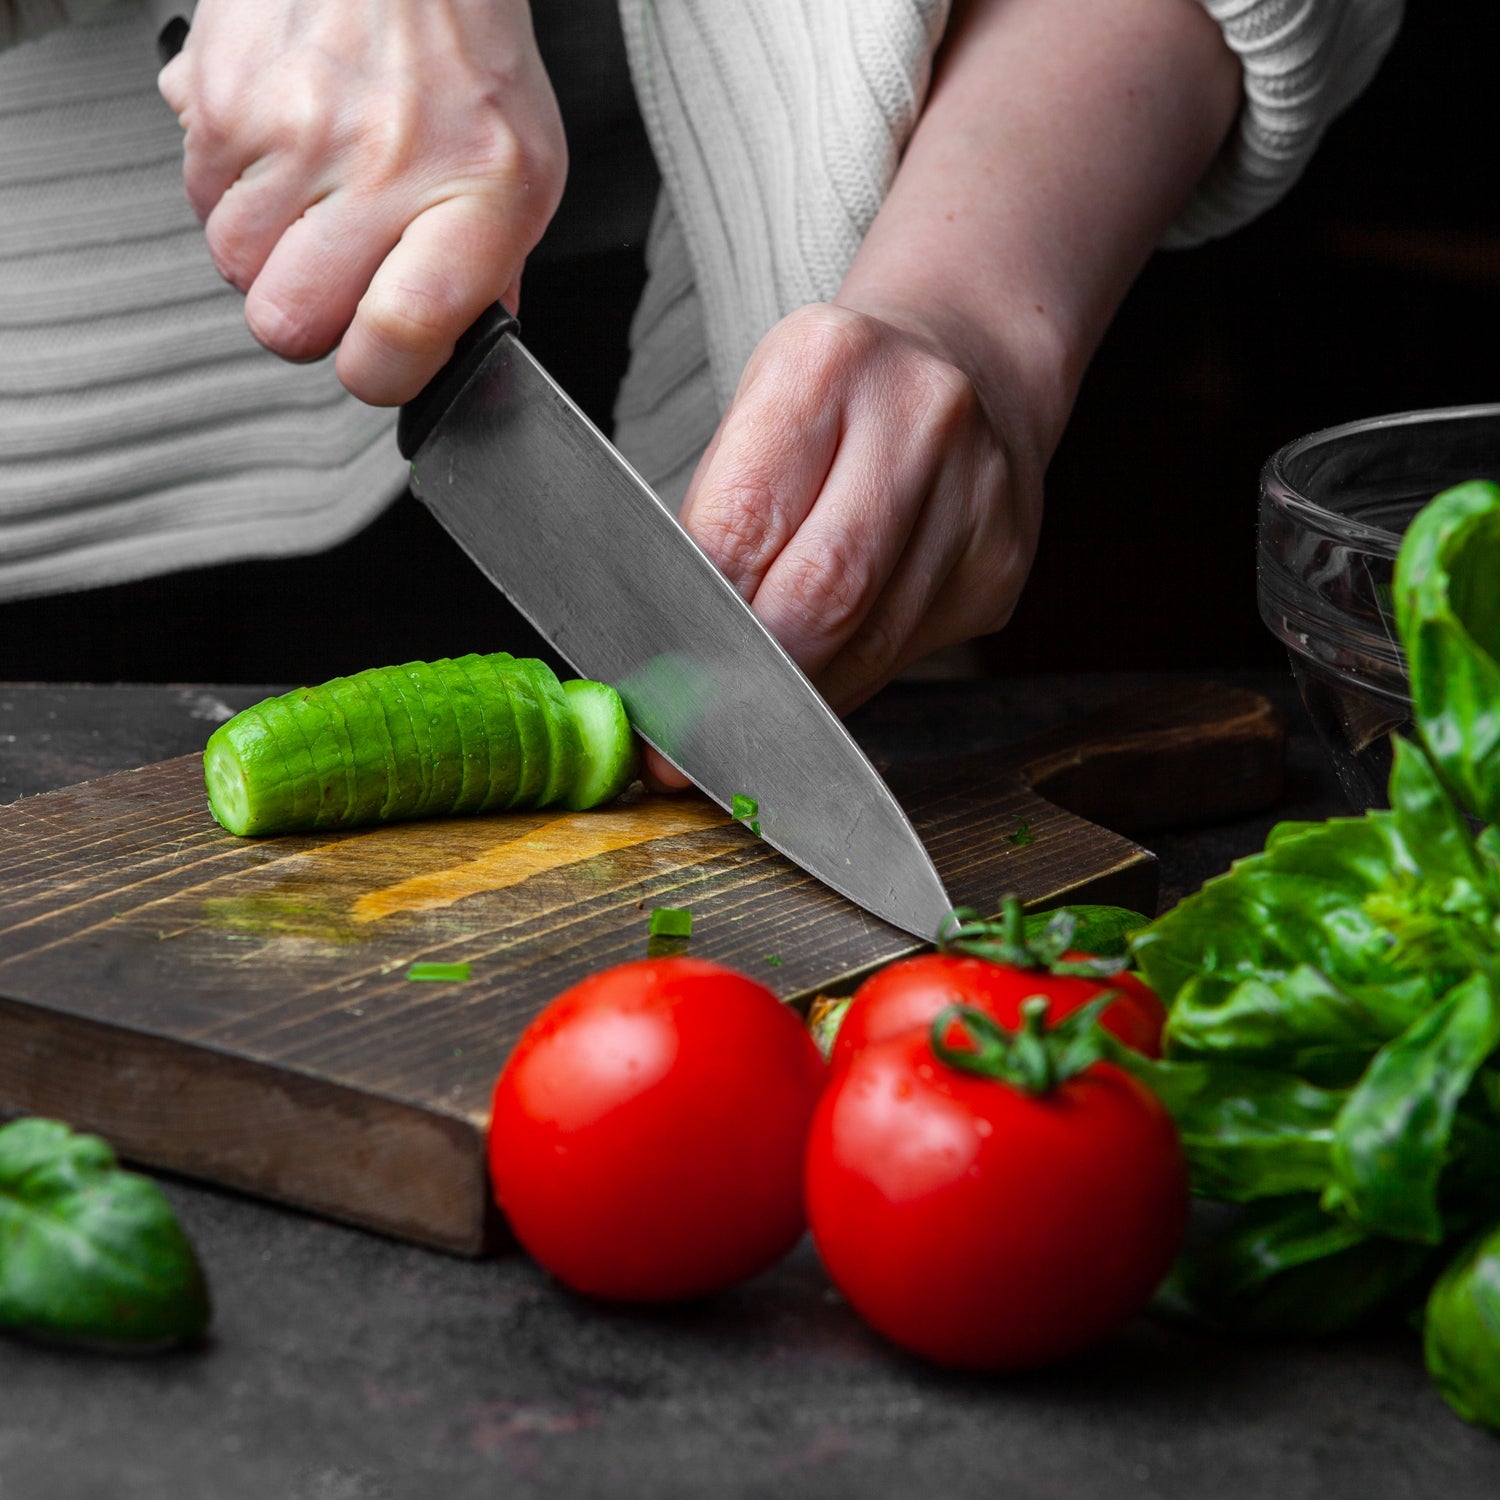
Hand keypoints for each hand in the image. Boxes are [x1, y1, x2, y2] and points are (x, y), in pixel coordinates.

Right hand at [158, 0, 565, 405]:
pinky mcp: (223, 97)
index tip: (382, 366)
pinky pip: (200, 198)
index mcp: (477, 193)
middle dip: (310, 321)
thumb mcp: (523, 174)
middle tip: (341, 278)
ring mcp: (296, 127)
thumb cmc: (465, 55)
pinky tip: (283, 154)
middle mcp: (384, 160)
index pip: (401, 329)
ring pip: (236, 266)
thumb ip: (491, 276)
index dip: (380, 374)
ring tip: (315, 201)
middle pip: (291, 321)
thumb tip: (457, 356)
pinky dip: (233, 192)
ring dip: (266, 256)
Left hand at [642, 302, 1041, 790]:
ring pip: (869, 646)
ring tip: (750, 715)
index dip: (694, 628)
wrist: (969, 362)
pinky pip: (905, 657)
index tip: (659, 697)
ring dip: (797, 697)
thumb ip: (719, 528)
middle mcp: (920, 417)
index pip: (743, 528)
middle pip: (823, 594)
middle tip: (696, 737)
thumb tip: (671, 663)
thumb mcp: (757, 421)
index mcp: (826, 365)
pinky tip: (821, 674)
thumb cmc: (834, 404)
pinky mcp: (1002, 566)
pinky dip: (848, 680)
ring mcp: (979, 496)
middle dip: (750, 680)